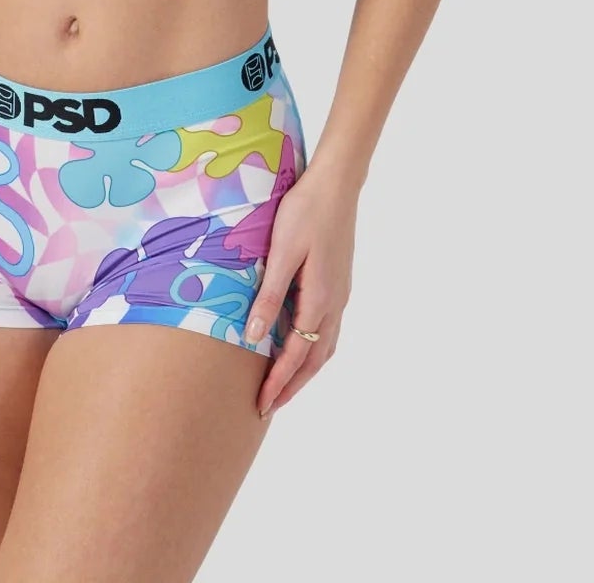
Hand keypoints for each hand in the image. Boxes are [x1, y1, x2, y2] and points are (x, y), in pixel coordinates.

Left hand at [245, 162, 357, 417]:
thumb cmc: (304, 212)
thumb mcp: (282, 252)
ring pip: (325, 346)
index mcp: (320, 299)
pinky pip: (328, 329)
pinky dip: (315, 349)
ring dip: (305, 370)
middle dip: (292, 386)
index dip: (278, 382)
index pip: (296, 355)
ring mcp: (340, 294)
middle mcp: (335, 303)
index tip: (261, 405)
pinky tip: (302, 346)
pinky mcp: (339, 283)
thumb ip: (269, 296)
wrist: (337, 184)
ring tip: (284, 386)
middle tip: (269, 408)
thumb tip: (253, 337)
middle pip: (315, 359)